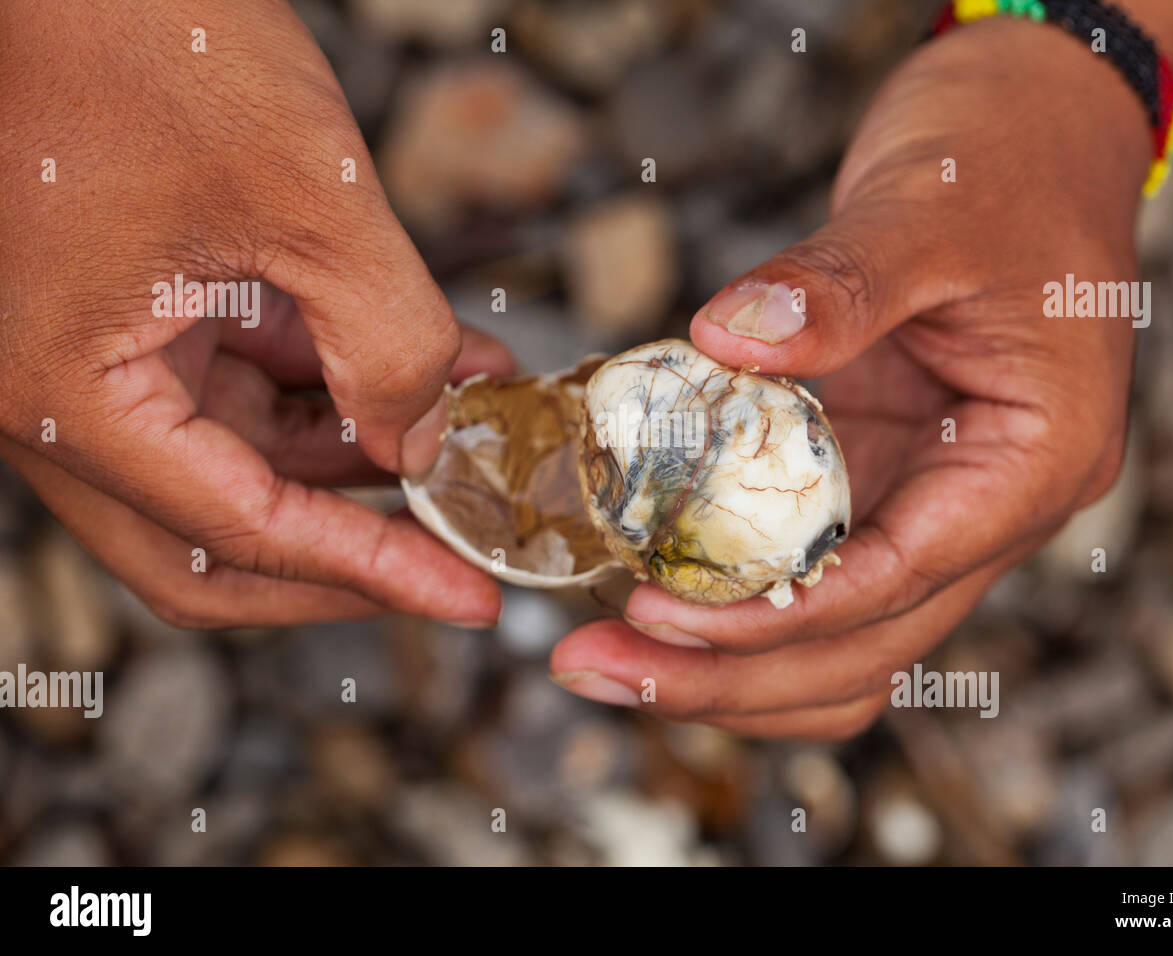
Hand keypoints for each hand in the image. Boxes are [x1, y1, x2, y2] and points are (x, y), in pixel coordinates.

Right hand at [0, 0, 508, 626]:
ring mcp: (85, 356)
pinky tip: (428, 364)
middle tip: (455, 561)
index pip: (239, 537)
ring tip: (473, 426)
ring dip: (357, 453)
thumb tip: (420, 446)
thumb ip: (385, 344)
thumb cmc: (148, 37)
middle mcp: (54, 398)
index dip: (368, 575)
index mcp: (64, 394)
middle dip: (348, 551)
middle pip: (214, 543)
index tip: (468, 599)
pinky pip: (233, 386)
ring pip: (234, 464)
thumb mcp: (311, 201)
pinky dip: (329, 385)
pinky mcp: (122, 311)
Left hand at [551, 19, 1146, 737]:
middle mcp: (993, 505)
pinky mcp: (885, 474)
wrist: (1038, 124)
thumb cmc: (1007, 158)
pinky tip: (656, 587)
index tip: (660, 617)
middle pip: (866, 646)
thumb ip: (837, 283)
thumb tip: (724, 340)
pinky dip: (742, 600)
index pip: (901, 580)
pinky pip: (818, 573)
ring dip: (736, 667)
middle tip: (595, 665)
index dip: (776, 617)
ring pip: (846, 640)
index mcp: (1035, 460)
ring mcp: (938, 497)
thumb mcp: (927, 208)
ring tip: (610, 653)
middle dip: (732, 675)